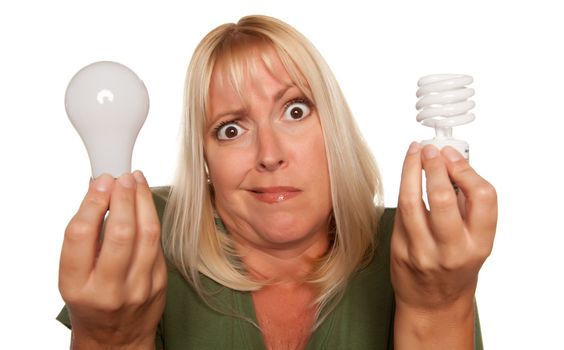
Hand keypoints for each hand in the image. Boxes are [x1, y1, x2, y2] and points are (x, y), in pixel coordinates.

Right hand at [59, 172, 166, 349]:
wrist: (115, 339)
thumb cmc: (90, 301)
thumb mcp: (73, 275)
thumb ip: (83, 238)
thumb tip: (98, 191)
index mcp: (77, 285)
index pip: (82, 235)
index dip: (93, 202)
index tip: (100, 182)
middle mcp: (108, 289)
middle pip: (122, 232)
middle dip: (124, 197)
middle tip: (123, 177)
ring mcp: (138, 288)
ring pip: (148, 234)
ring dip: (143, 201)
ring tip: (137, 181)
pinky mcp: (159, 283)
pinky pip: (157, 244)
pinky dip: (151, 218)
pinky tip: (145, 204)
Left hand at [391, 143, 496, 347]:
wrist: (433, 302)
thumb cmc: (456, 266)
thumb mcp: (476, 240)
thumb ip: (469, 204)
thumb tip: (453, 161)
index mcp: (479, 244)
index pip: (483, 198)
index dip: (466, 170)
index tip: (452, 155)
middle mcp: (452, 250)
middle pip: (443, 198)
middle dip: (434, 166)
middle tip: (429, 149)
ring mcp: (423, 252)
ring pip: (412, 202)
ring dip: (411, 171)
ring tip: (414, 153)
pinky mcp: (400, 251)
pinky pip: (399, 213)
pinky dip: (403, 189)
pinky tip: (407, 176)